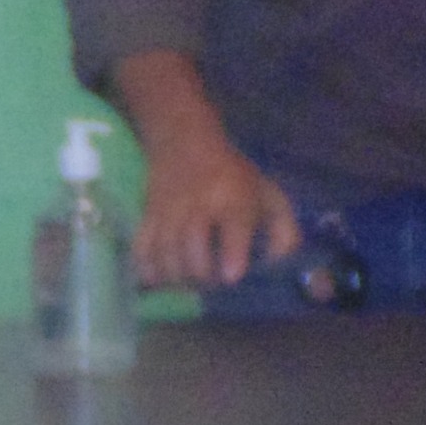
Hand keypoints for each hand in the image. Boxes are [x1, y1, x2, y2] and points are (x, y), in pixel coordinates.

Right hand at [133, 133, 302, 288]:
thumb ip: (284, 232)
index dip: (233, 254)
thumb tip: (277, 266)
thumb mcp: (268, 194)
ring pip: (166, 257)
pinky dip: (150, 272)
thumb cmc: (233, 176)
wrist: (183, 143)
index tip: (232, 277)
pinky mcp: (147, 218)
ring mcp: (168, 213)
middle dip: (205, 278)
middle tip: (215, 281)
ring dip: (180, 280)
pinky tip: (164, 279)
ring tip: (193, 282)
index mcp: (233, 198)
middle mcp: (198, 205)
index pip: (233, 226)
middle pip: (193, 251)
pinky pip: (142, 252)